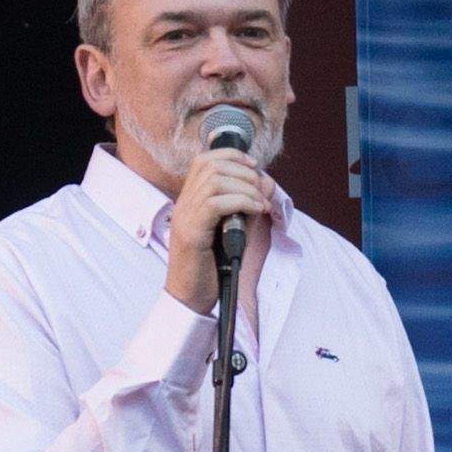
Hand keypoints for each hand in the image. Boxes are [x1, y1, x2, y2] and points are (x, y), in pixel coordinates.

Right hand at [159, 144, 274, 317]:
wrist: (191, 296)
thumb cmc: (213, 265)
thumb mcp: (235, 228)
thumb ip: (248, 205)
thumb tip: (267, 182)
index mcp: (190, 199)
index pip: (205, 159)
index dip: (232, 155)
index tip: (254, 165)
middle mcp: (184, 203)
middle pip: (212, 165)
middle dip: (244, 172)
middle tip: (261, 192)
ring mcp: (185, 216)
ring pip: (216, 181)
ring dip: (247, 188)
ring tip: (260, 205)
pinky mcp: (191, 232)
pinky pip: (217, 204)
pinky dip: (242, 202)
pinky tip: (255, 212)